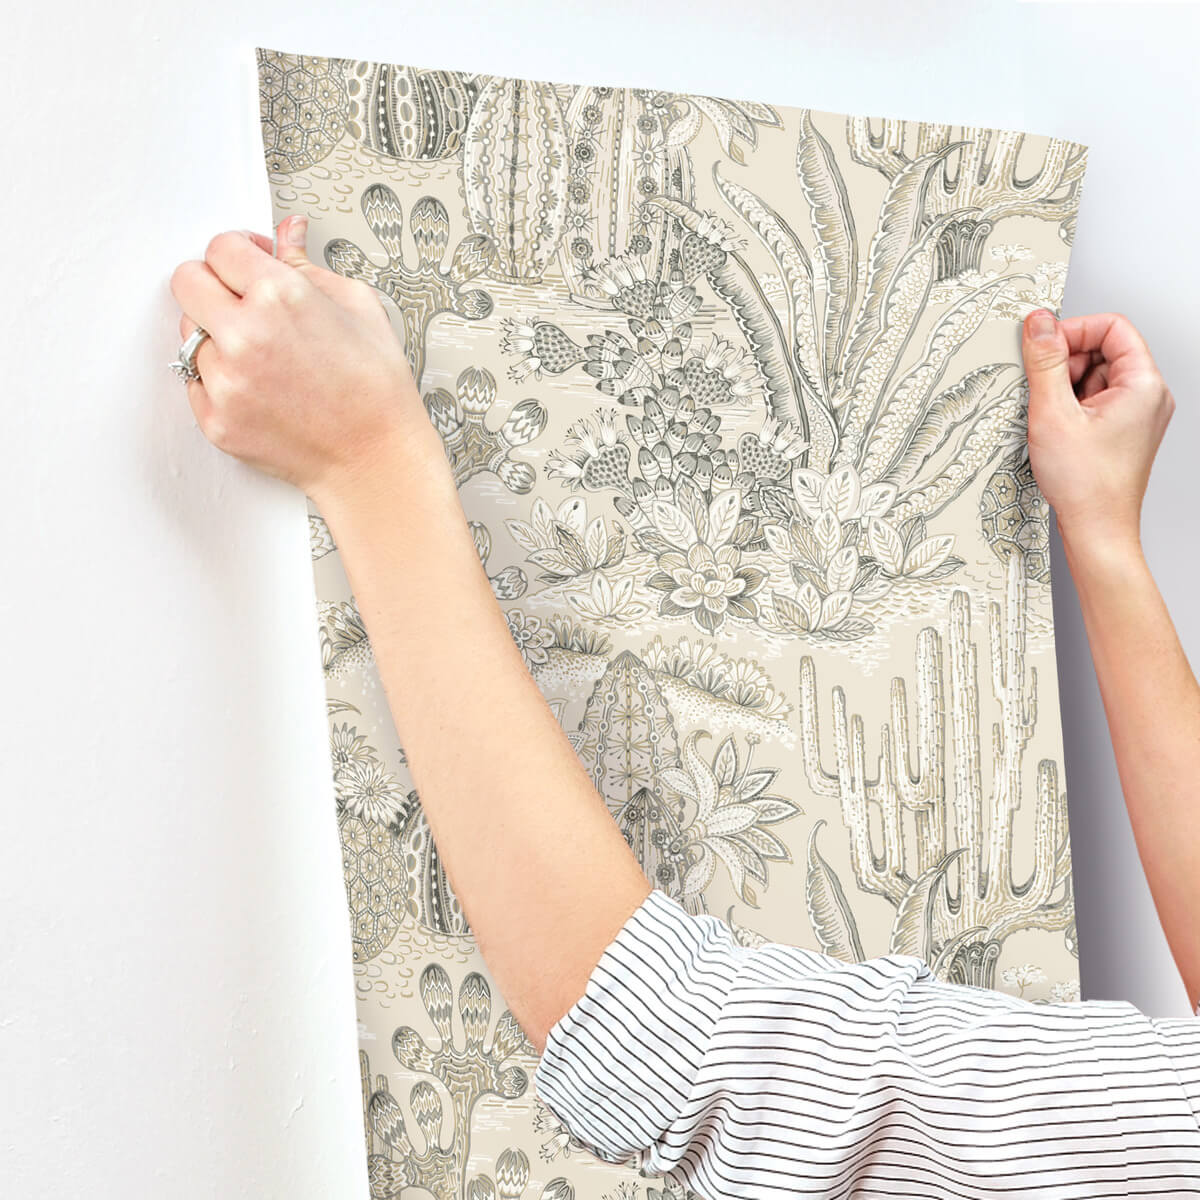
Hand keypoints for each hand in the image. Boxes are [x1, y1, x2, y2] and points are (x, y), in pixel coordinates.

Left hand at [168, 214, 434, 501]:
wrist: (376, 459)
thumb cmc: (376, 391)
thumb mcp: (358, 308)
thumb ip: (308, 265)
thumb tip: (287, 235)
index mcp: (281, 296)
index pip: (220, 247)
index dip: (238, 251)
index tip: (248, 262)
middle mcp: (245, 335)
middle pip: (187, 281)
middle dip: (212, 283)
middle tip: (240, 299)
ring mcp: (226, 381)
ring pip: (190, 335)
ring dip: (217, 337)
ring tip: (262, 355)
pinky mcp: (216, 420)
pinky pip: (195, 382)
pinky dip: (220, 380)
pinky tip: (259, 386)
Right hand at [1021, 308, 1174, 555]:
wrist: (1097, 530)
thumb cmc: (1086, 485)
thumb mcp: (1053, 413)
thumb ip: (1045, 362)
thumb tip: (1039, 323)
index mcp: (1143, 384)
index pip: (1112, 327)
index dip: (1074, 330)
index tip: (1043, 345)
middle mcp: (1147, 396)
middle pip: (1103, 351)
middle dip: (1066, 363)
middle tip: (1042, 389)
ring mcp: (1136, 415)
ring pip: (1095, 376)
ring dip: (1064, 388)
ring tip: (1050, 418)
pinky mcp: (1122, 431)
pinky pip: (1094, 401)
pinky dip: (1070, 407)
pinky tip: (1056, 429)